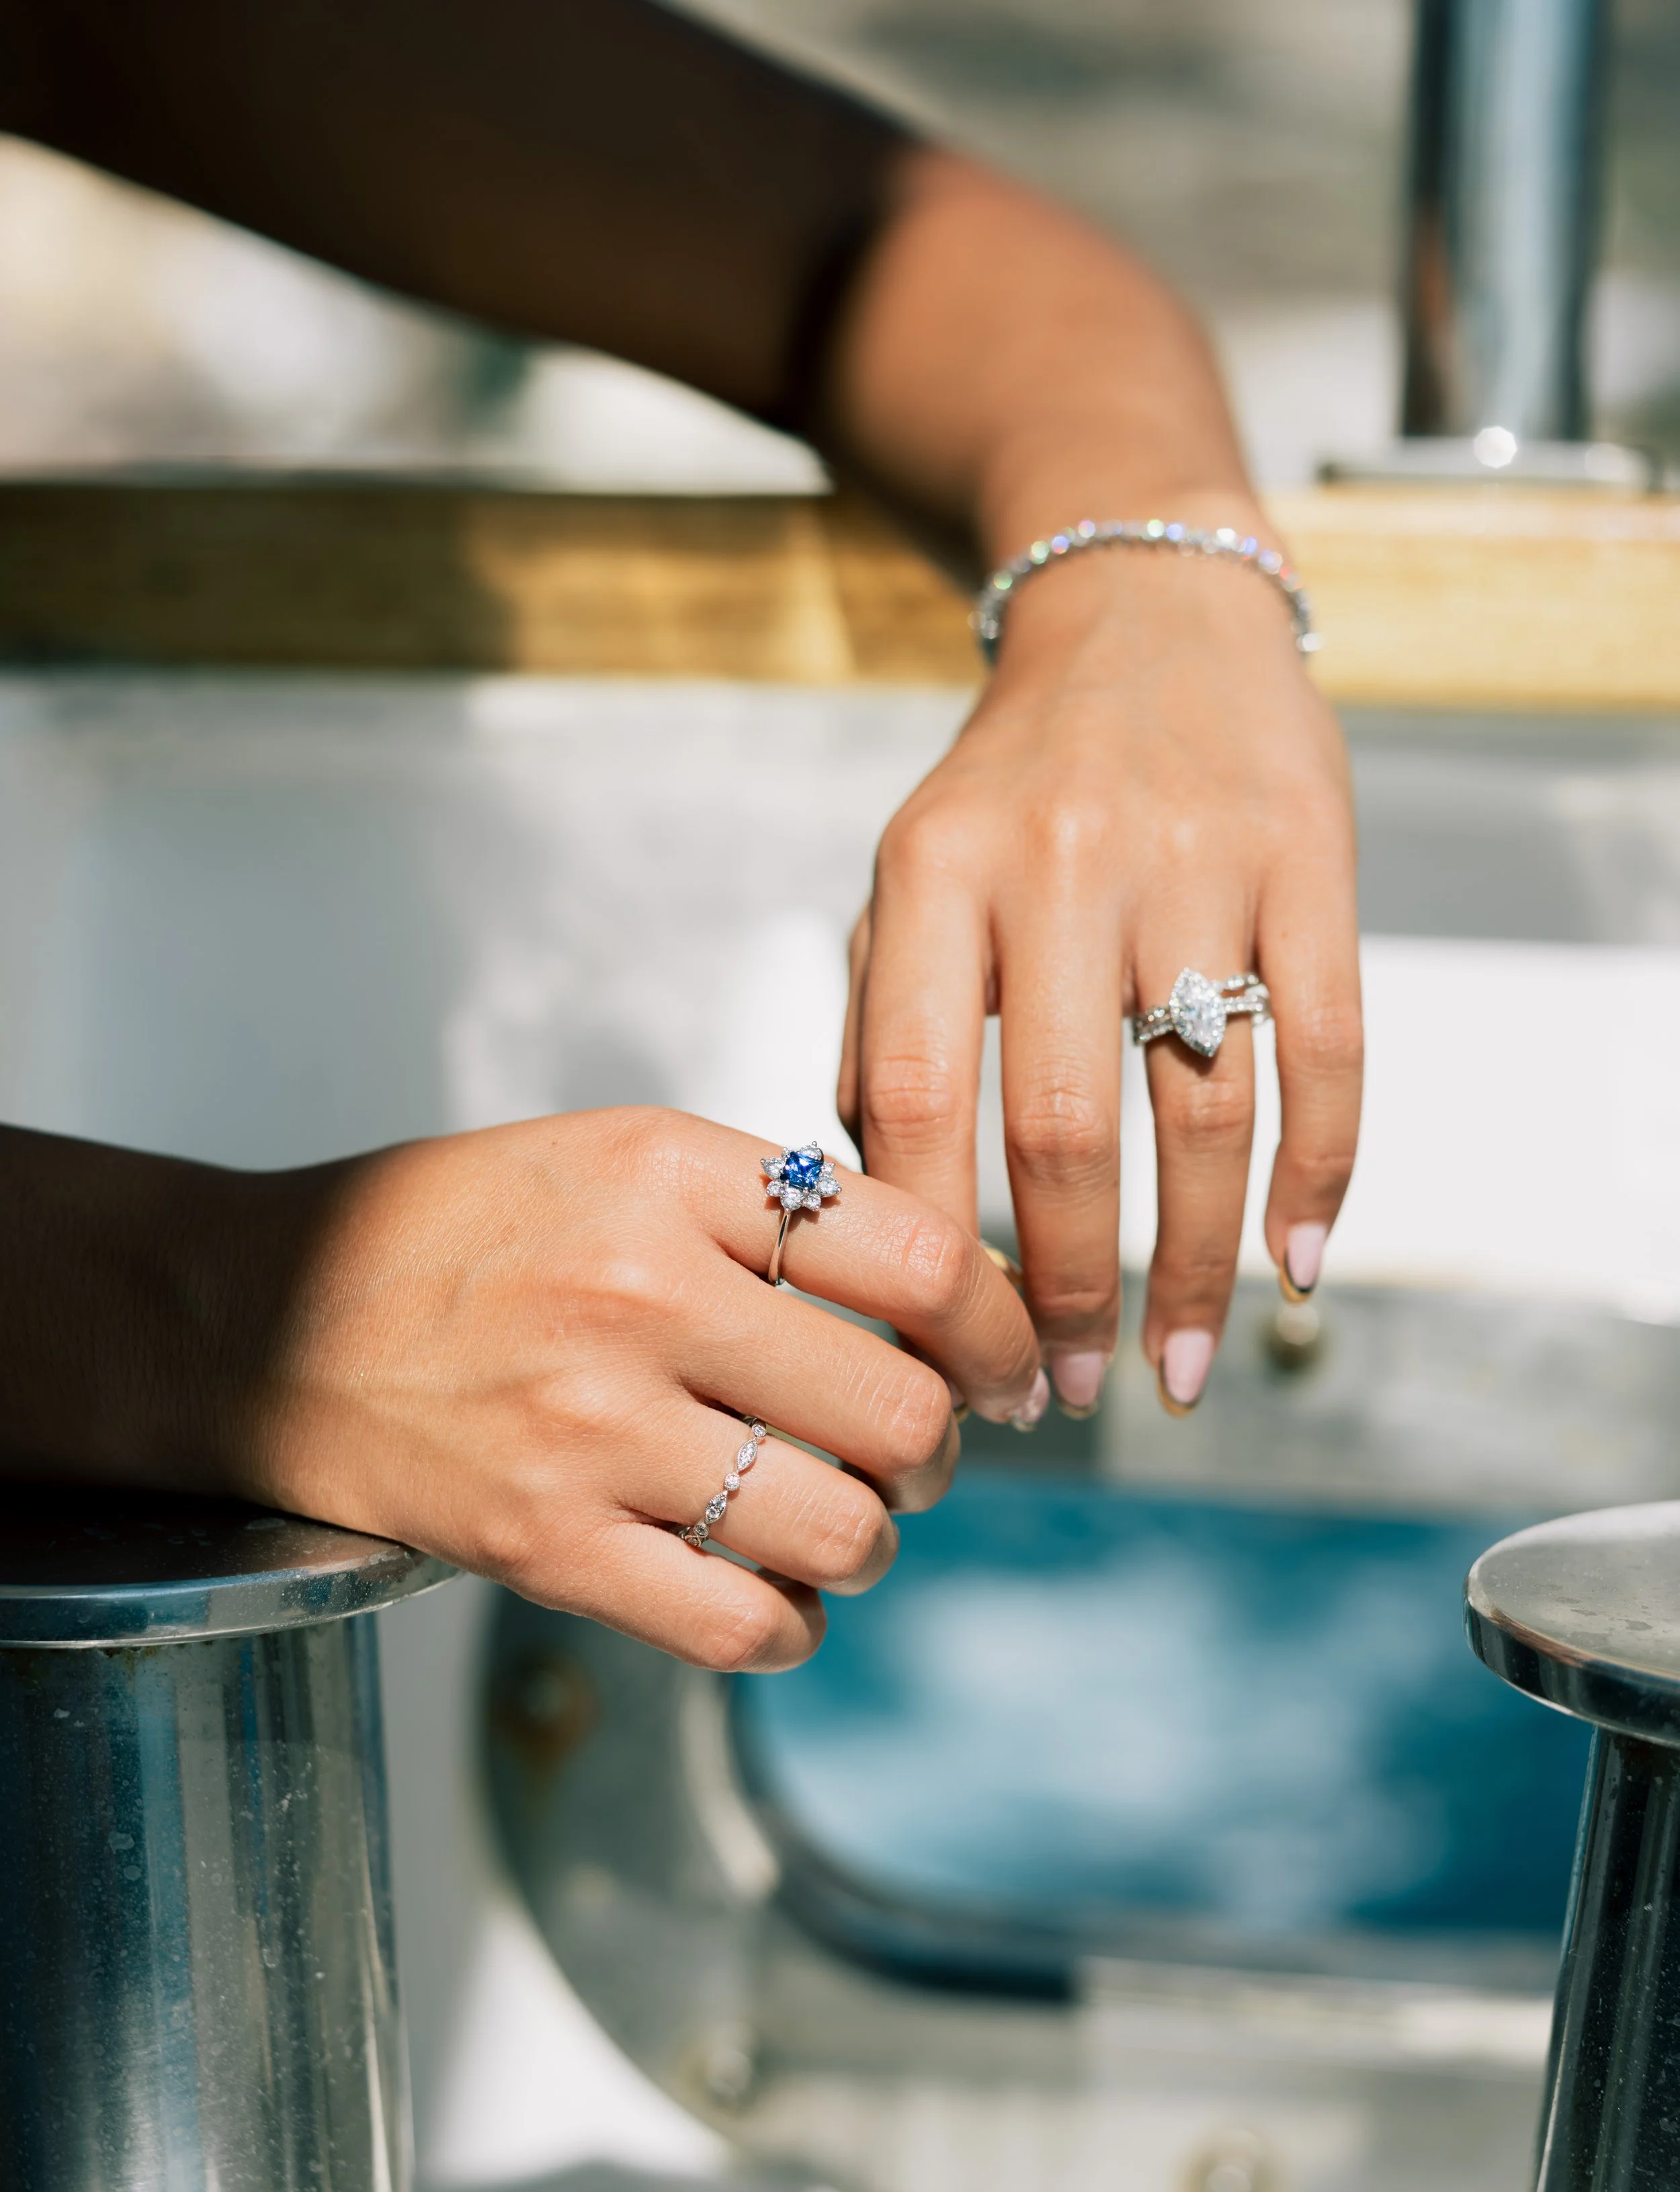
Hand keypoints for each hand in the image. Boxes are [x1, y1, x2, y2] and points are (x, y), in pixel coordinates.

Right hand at [219, 1109, 1042, 1669]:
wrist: (261, 1320)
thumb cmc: (458, 1233)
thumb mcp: (617, 1156)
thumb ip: (772, 1208)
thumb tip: (950, 1293)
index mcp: (668, 1175)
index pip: (919, 1252)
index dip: (1000, 1321)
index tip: (1007, 1360)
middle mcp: (635, 1295)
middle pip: (899, 1408)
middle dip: (943, 1447)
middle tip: (922, 1449)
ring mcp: (587, 1430)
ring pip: (839, 1528)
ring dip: (872, 1540)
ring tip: (844, 1520)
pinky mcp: (543, 1546)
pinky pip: (740, 1623)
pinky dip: (790, 1623)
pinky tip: (776, 1593)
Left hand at [839, 521, 1361, 1416]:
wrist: (1147, 619)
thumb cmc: (1010, 790)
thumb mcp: (905, 879)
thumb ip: (878, 1027)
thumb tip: (873, 1209)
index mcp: (934, 874)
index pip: (912, 1094)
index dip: (925, 1245)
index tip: (947, 1346)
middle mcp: (1061, 866)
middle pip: (1061, 1127)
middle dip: (1061, 1287)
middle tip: (1065, 1388)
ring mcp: (1199, 862)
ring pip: (1203, 1109)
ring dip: (1192, 1265)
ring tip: (1174, 1366)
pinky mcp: (1313, 863)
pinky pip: (1330, 1050)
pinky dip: (1320, 1176)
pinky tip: (1296, 1267)